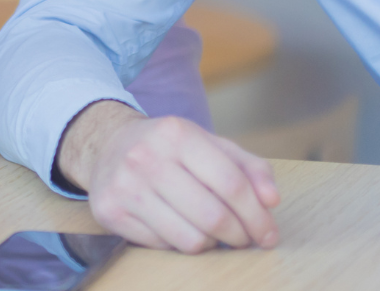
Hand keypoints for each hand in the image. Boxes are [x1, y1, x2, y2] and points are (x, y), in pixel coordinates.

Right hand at [56, 100, 279, 253]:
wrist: (107, 145)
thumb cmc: (169, 148)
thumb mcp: (210, 144)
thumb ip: (249, 167)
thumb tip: (272, 200)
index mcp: (178, 134)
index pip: (231, 184)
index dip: (256, 215)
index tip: (269, 233)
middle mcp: (147, 157)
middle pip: (212, 216)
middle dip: (240, 236)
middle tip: (246, 240)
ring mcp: (125, 187)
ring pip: (189, 239)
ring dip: (212, 244)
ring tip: (215, 236)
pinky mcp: (110, 212)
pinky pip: (163, 246)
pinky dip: (181, 244)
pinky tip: (183, 229)